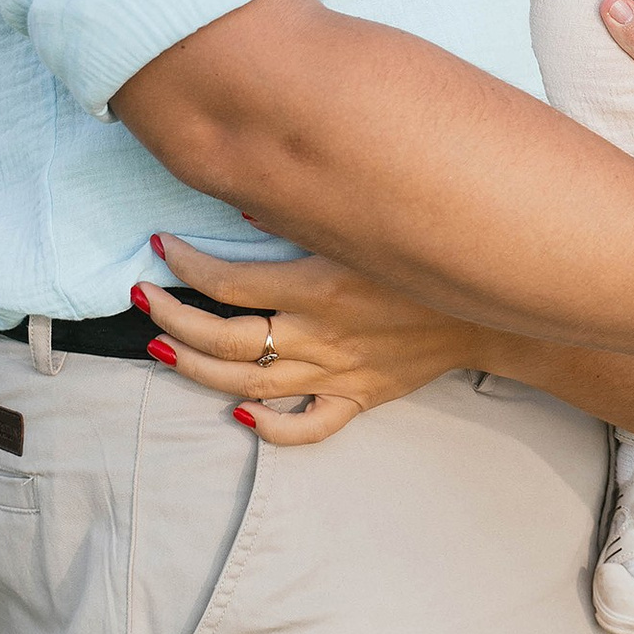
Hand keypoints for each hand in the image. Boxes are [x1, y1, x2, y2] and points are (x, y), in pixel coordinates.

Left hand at [135, 236, 480, 441]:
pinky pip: (308, 426)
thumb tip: (243, 204)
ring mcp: (337, 373)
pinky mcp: (358, 397)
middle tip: (143, 301)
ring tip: (162, 352)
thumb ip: (303, 215)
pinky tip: (239, 414)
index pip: (229, 282)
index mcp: (318, 285)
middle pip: (227, 340)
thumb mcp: (364, 223)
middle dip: (174, 321)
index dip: (185, 265)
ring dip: (199, 370)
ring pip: (250, 384)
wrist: (491, 305)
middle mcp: (320, 334)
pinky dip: (271, 428)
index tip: (158, 246)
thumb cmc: (425, 254)